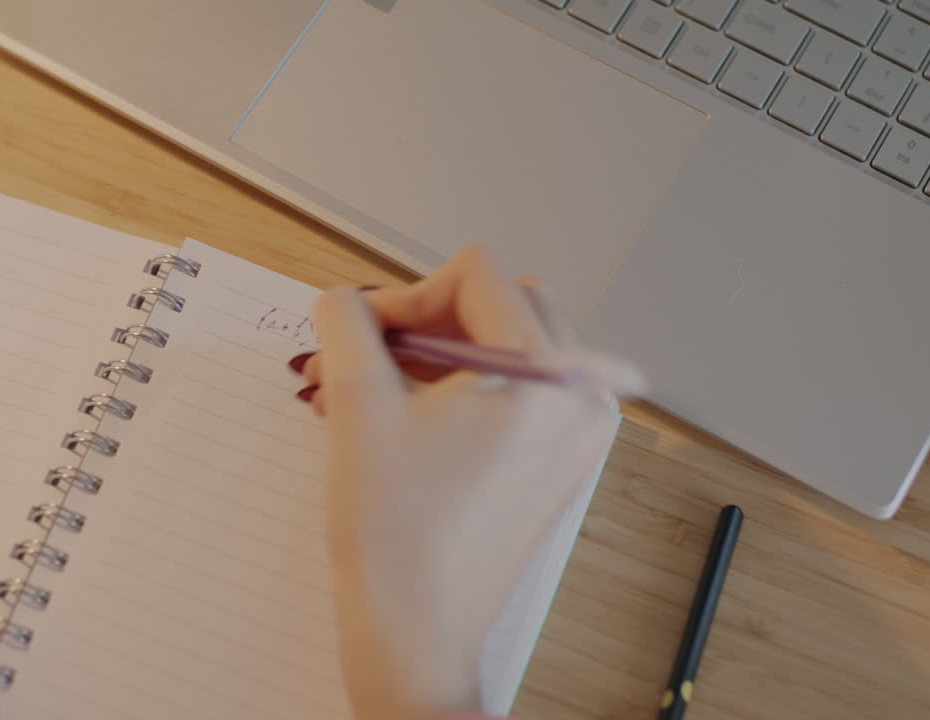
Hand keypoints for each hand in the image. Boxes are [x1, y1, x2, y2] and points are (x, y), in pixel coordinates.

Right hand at [296, 247, 640, 719]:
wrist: (418, 633)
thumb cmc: (394, 531)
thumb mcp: (358, 404)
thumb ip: (348, 324)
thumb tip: (348, 299)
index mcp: (545, 372)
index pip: (477, 275)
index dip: (406, 293)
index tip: (362, 333)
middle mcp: (581, 396)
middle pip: (504, 303)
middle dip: (429, 320)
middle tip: (372, 357)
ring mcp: (579, 433)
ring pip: (513, 346)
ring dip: (444, 353)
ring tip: (378, 391)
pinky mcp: (564, 463)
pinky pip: (525, 393)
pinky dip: (471, 390)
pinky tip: (412, 419)